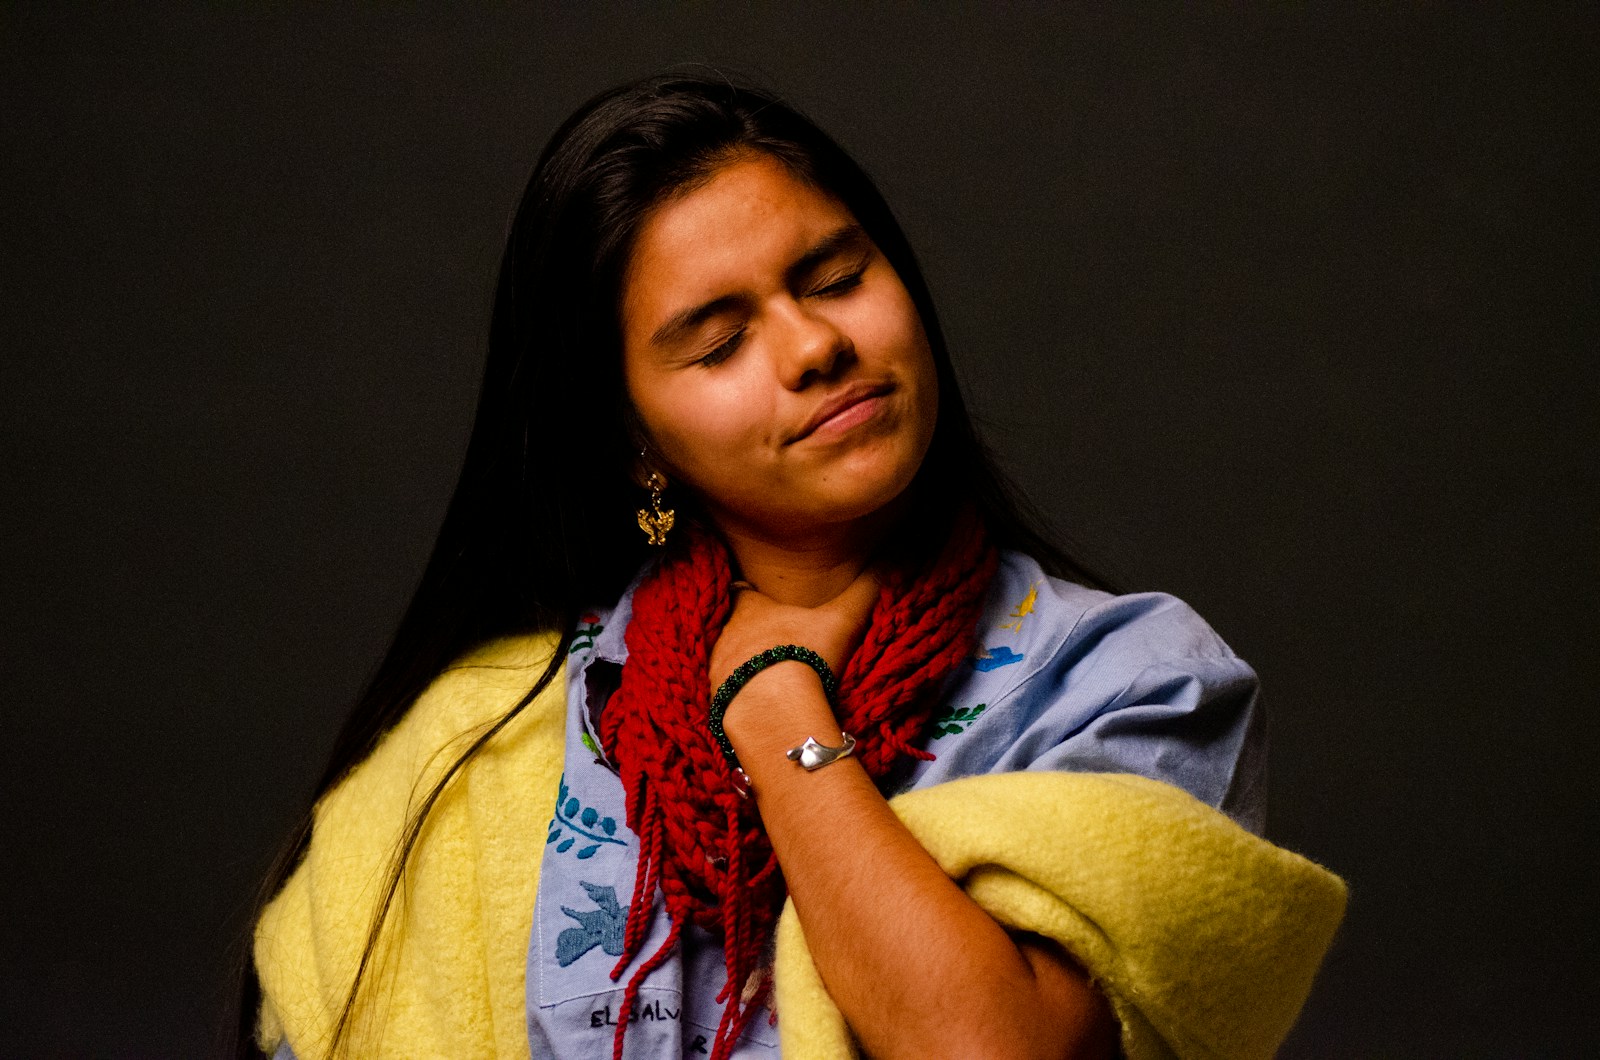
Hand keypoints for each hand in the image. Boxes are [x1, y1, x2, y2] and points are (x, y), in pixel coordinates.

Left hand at [708, 567, 880, 728]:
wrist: (773, 708)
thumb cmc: (804, 655)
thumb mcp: (842, 620)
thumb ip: (865, 590)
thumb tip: (891, 560)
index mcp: (750, 609)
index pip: (741, 591)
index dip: (750, 594)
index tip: (760, 597)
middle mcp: (726, 635)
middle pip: (731, 627)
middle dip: (746, 633)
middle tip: (770, 642)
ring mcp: (715, 670)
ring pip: (725, 661)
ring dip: (740, 666)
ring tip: (764, 677)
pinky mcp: (715, 701)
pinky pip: (724, 694)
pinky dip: (738, 696)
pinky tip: (757, 704)